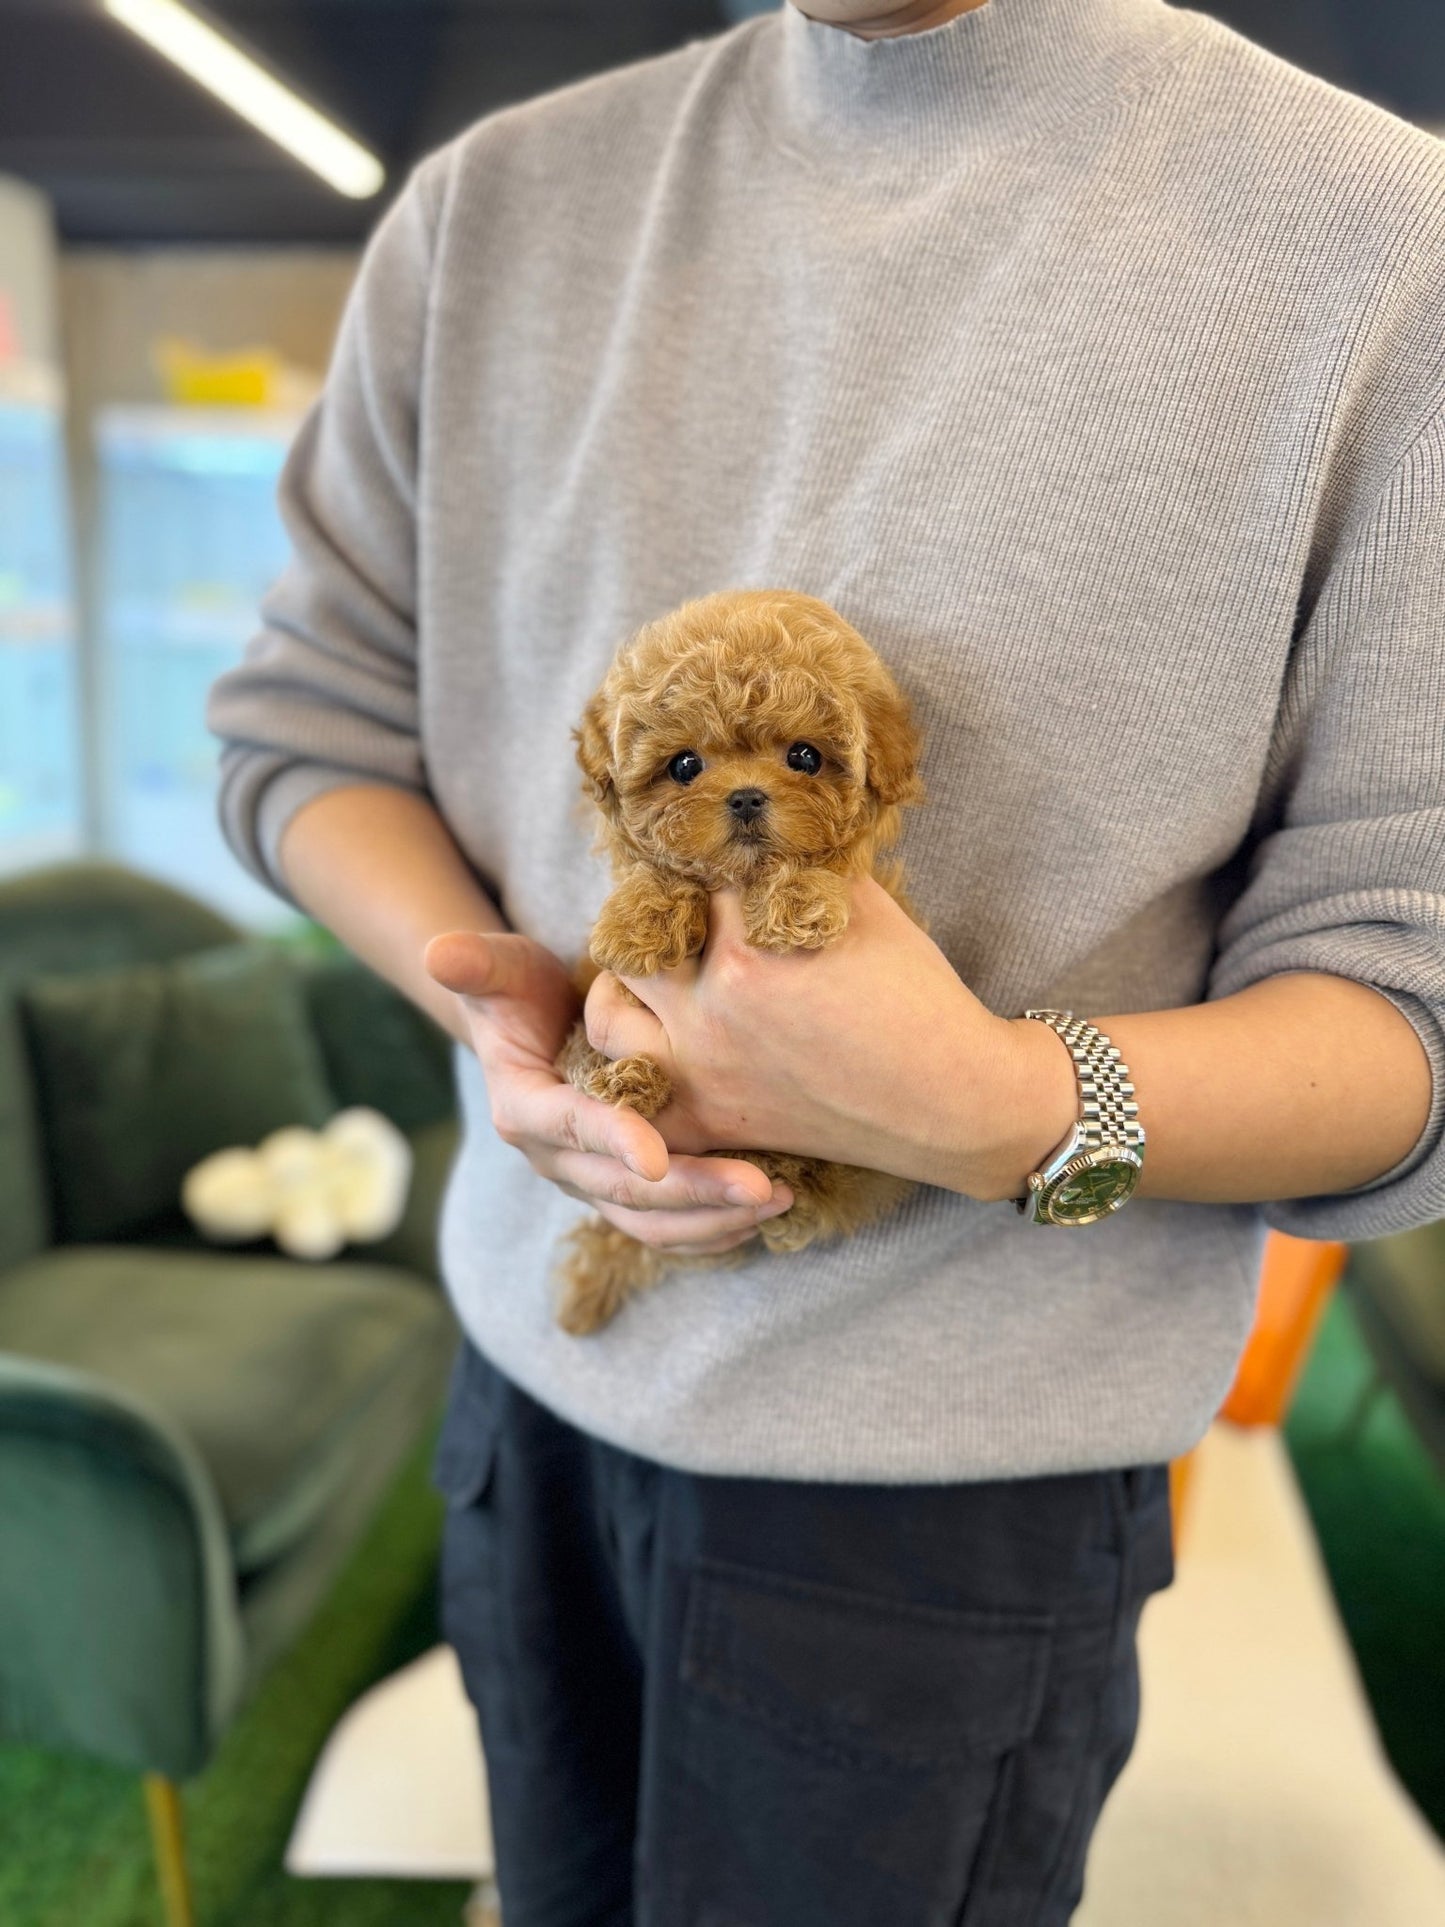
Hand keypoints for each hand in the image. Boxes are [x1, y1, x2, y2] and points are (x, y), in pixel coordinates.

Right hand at [422, 930, 793, 1251]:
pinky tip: (762, 1215)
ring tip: (777, 1202)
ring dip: (712, 1220)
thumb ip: (475, 963)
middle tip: (759, 1187)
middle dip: (692, 1192)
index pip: (569, 1128)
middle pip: (622, 1190)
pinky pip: (664, 1230)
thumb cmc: (519, 989)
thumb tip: (439, 953)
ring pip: (649, 1222)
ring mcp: (589, 1180)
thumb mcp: (498, 968)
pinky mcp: (619, 1191)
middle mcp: (554, 1157)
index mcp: (523, 1109)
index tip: (656, 1156)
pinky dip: (709, 1230)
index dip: (611, 1141)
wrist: (529, 1029)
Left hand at [583, 877, 1070, 1199]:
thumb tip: (762, 828)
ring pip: (607, 1016)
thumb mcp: (863, 906)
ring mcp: (701, 1070)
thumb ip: (799, 865)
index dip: (696, 861)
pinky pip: (632, 1099)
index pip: (688, 877)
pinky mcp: (710, 1121)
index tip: (701, 854)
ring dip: (619, 989)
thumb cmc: (919, 998)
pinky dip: (625, 1077)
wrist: (951, 1100)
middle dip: (647, 917)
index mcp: (747, 945)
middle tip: (665, 910)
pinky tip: (643, 1051)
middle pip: (631, 939)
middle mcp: (710, 1007)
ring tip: (641, 977)